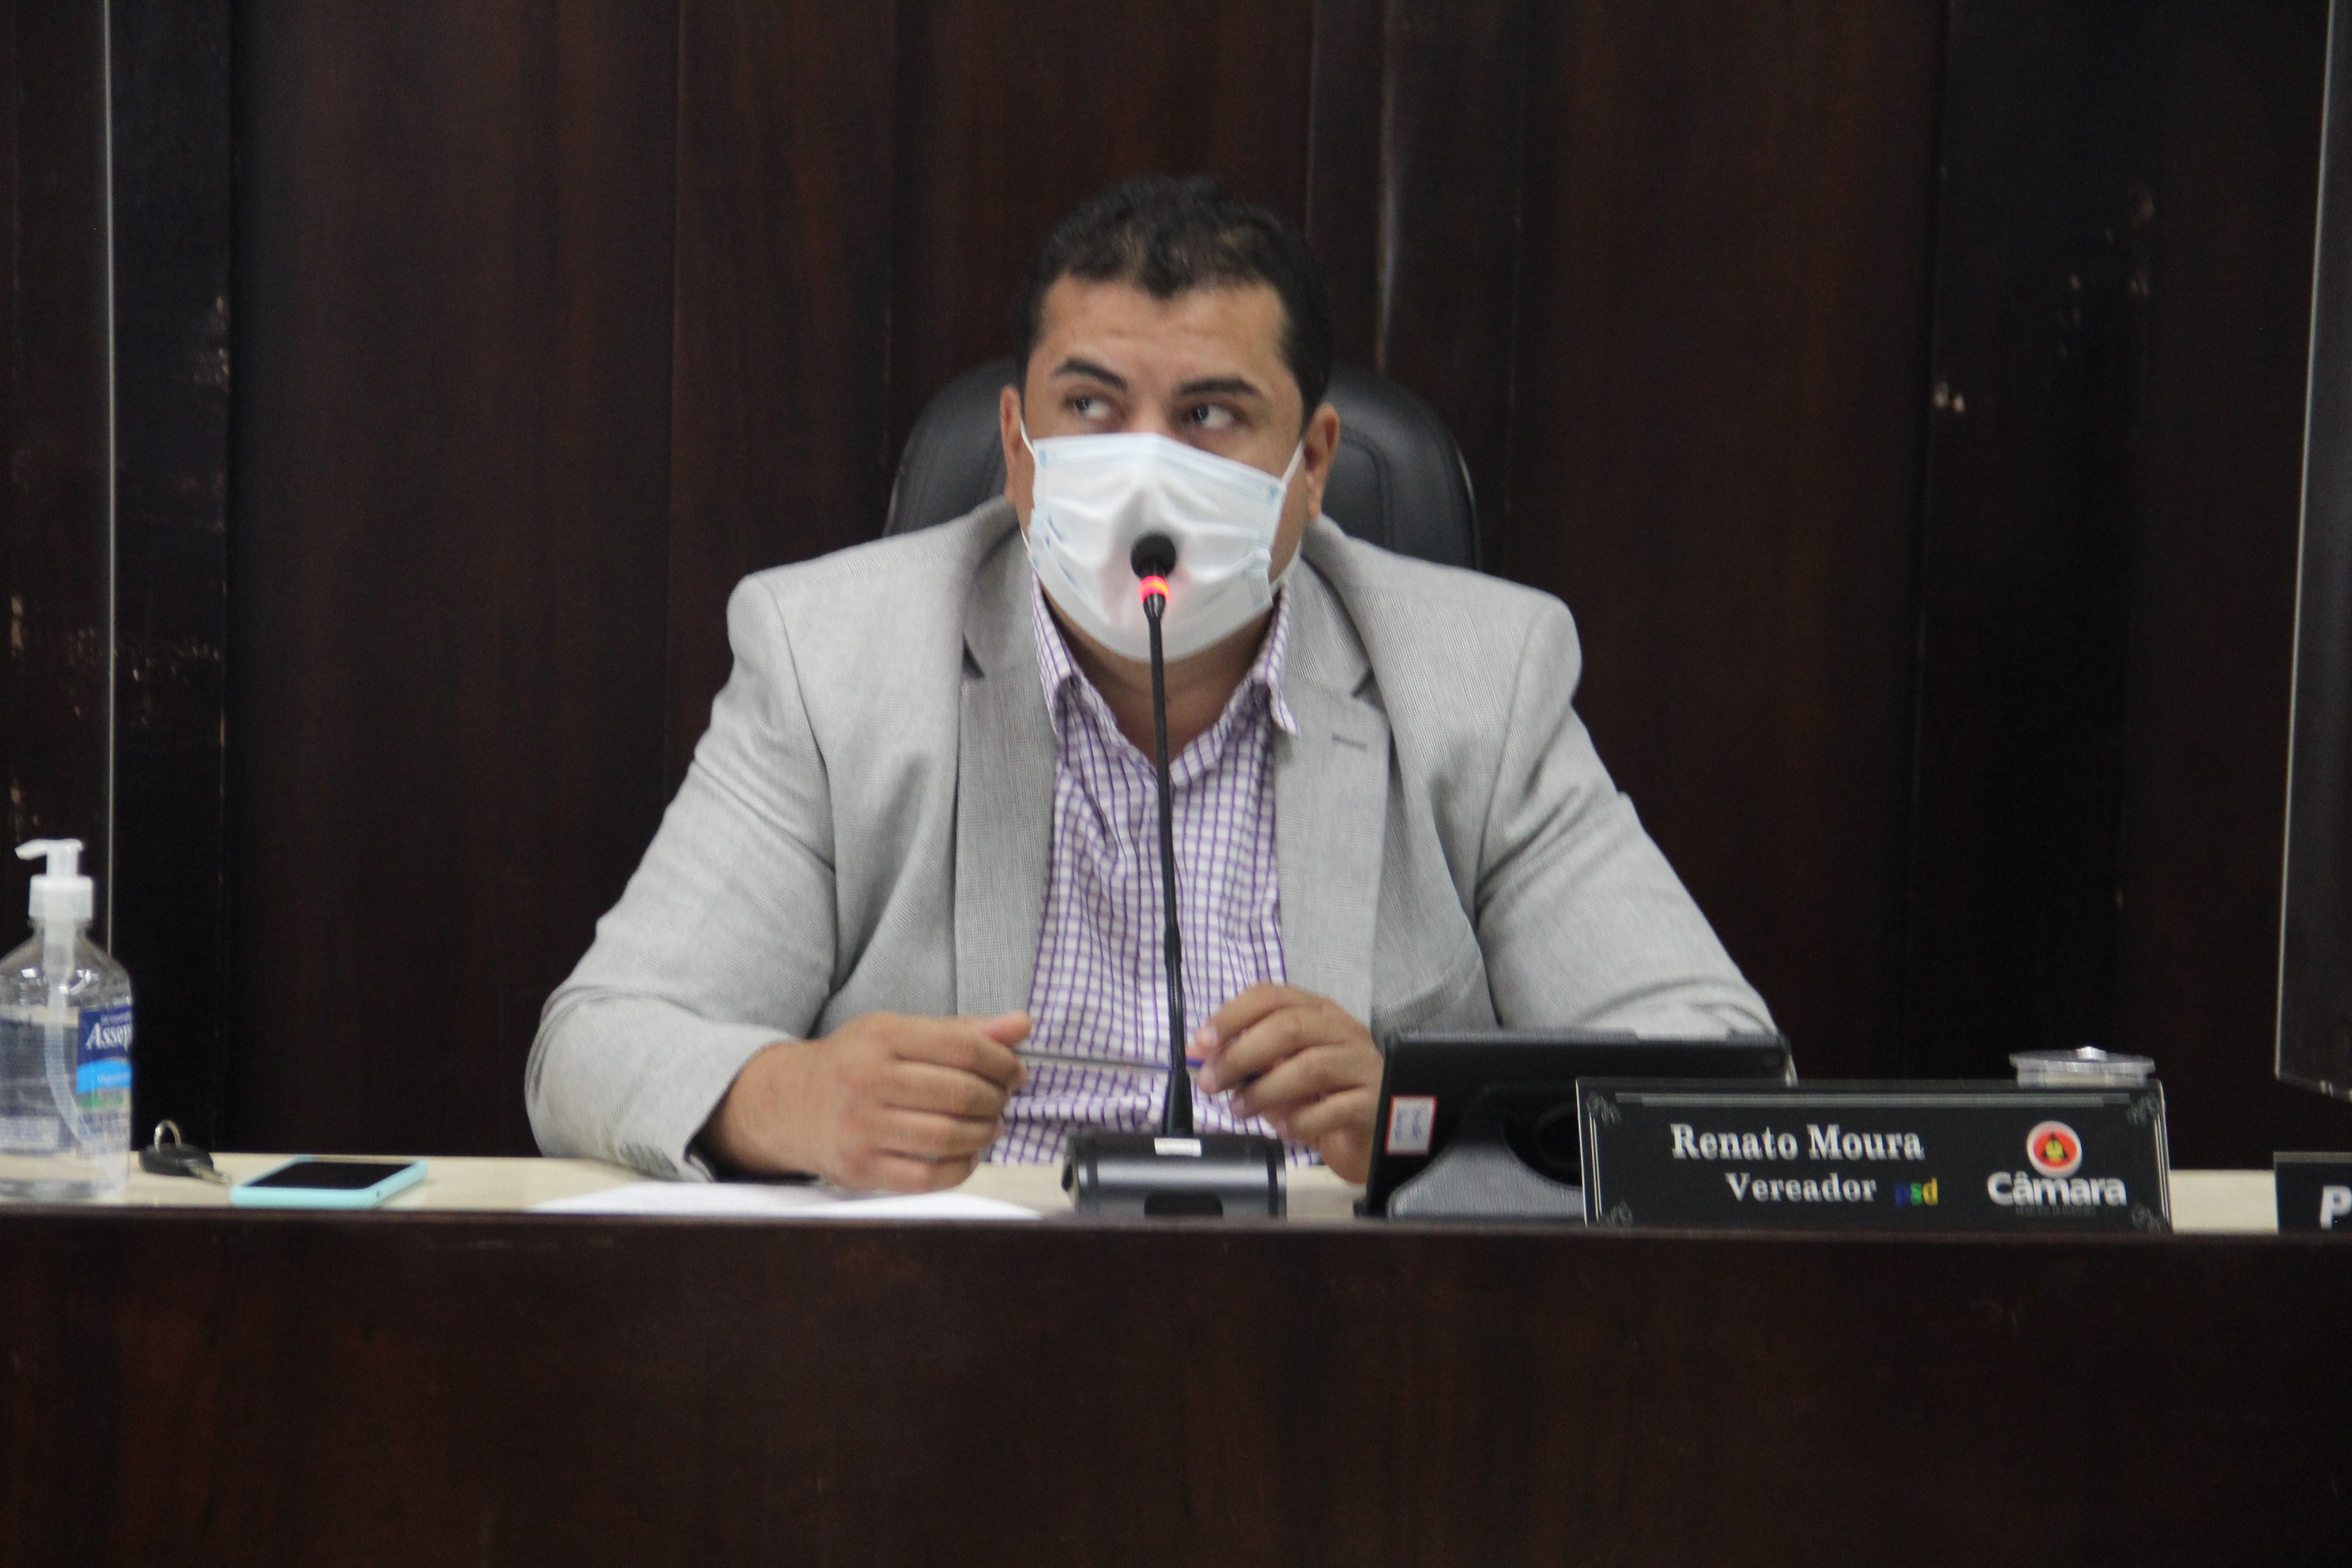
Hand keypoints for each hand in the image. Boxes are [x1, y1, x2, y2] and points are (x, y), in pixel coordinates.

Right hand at [702, 1012, 1029, 1191]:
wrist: (789, 1105)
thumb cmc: (854, 1065)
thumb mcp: (898, 1033)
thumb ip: (961, 1030)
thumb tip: (1021, 1025)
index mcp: (881, 1036)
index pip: (963, 1046)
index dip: (1002, 1061)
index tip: (1015, 1071)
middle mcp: (868, 1080)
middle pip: (961, 1093)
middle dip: (997, 1099)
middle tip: (1003, 1100)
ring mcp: (862, 1127)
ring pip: (949, 1136)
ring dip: (985, 1134)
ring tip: (990, 1126)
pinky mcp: (860, 1168)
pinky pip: (927, 1178)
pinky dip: (960, 1169)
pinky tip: (967, 1155)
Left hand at [1190, 984, 1381, 1181]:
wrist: (1379, 1132)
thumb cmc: (1326, 1096)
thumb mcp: (1282, 1073)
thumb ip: (1248, 1064)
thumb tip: (1202, 1058)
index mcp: (1317, 1012)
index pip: (1272, 996)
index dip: (1232, 1016)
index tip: (1201, 1043)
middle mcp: (1343, 1031)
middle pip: (1289, 1027)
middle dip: (1241, 1054)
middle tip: (1211, 1082)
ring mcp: (1362, 1065)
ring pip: (1310, 1066)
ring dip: (1265, 1090)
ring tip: (1239, 1110)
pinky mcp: (1374, 1103)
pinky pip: (1333, 1109)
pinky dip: (1300, 1121)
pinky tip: (1284, 1131)